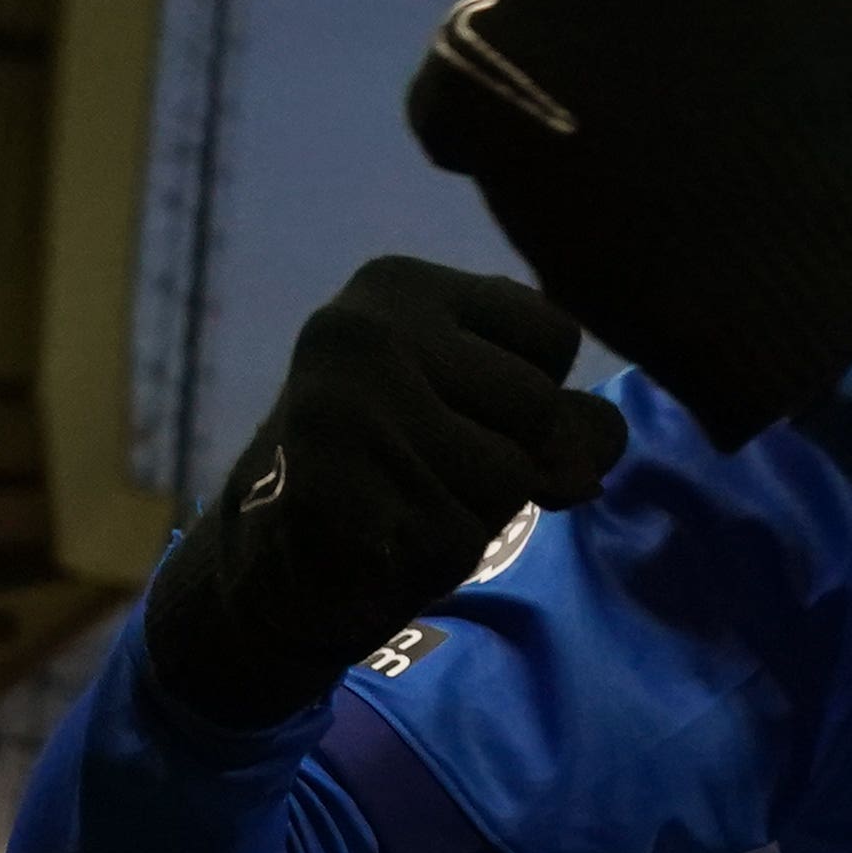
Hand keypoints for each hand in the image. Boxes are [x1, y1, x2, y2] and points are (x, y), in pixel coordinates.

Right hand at [141, 256, 629, 728]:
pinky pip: (461, 538)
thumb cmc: (399, 471)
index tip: (459, 412)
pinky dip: (437, 560)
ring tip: (403, 504)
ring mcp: (343, 407)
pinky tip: (382, 541)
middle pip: (539, 408)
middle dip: (510, 461)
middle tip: (424, 471)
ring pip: (511, 478)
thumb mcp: (487, 418)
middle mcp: (365, 330)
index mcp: (400, 285)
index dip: (534, 397)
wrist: (270, 567)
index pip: (555, 334)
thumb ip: (562, 420)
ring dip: (477, 516)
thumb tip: (581, 468)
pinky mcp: (330, 490)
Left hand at [407, 0, 851, 446]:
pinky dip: (496, 129)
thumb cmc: (848, 95)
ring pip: (533, 1)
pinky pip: (457, 88)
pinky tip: (571, 170)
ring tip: (643, 135)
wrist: (796, 255)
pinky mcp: (460, 74)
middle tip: (704, 88)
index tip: (761, 26)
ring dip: (575, 57)